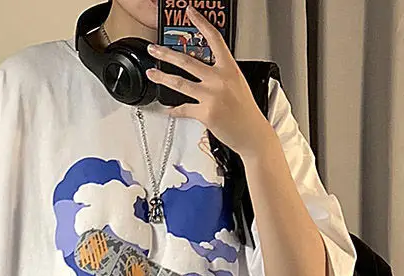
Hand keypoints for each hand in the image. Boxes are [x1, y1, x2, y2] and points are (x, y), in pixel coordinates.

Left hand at [146, 5, 273, 157]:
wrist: (252, 133)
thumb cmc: (245, 111)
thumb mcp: (237, 84)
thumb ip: (220, 73)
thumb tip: (202, 68)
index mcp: (229, 68)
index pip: (214, 39)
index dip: (201, 23)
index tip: (190, 13)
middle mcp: (219, 79)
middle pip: (187, 60)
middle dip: (166, 54)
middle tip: (154, 50)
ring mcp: (211, 96)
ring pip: (179, 83)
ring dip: (161, 78)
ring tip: (152, 74)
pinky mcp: (205, 113)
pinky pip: (183, 109)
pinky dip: (173, 110)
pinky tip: (168, 109)